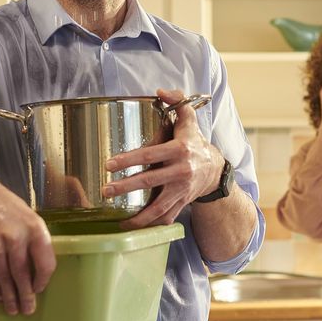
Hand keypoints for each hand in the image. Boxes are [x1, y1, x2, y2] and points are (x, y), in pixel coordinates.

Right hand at [0, 179, 55, 315]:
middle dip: (25, 295)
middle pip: (22, 274)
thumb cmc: (9, 210)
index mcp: (34, 229)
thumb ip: (37, 242)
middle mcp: (15, 237)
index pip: (45, 263)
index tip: (39, 289)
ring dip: (9, 296)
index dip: (43, 280)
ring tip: (13, 309)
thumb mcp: (29, 218)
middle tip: (27, 310)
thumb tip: (41, 272)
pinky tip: (0, 292)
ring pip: (4, 277)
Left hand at [103, 88, 224, 229]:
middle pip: (150, 181)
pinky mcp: (182, 204)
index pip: (150, 154)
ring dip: (138, 216)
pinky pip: (166, 218)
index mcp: (179, 150)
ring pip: (159, 207)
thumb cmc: (195, 143)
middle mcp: (181, 172)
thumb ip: (176, 101)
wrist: (215, 170)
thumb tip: (160, 92)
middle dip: (126, 188)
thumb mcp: (188, 120)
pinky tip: (133, 228)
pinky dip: (150, 226)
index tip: (109, 165)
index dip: (129, 159)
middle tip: (106, 191)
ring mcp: (182, 191)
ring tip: (119, 220)